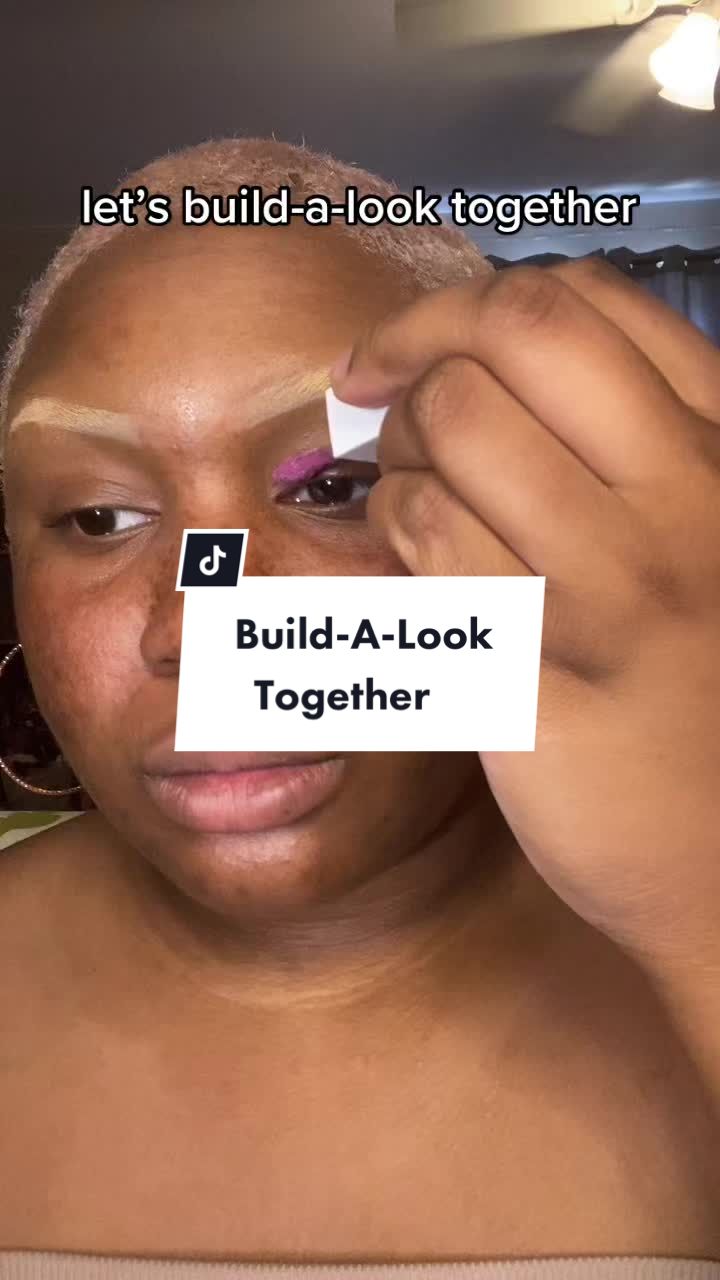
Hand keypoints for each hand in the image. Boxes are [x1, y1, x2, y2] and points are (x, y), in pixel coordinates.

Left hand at [330, 259, 719, 975]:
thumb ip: (642, 445)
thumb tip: (486, 368)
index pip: (581, 301)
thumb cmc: (708, 691)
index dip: (463, 304)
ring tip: (408, 501)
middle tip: (388, 412)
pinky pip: (425, 540)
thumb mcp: (715, 539)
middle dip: (415, 354)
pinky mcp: (541, 672)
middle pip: (507, 338)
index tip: (413, 351)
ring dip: (396, 454)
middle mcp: (684, 502)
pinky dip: (391, 531)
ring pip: (451, 430)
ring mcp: (616, 586)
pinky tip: (410, 568)